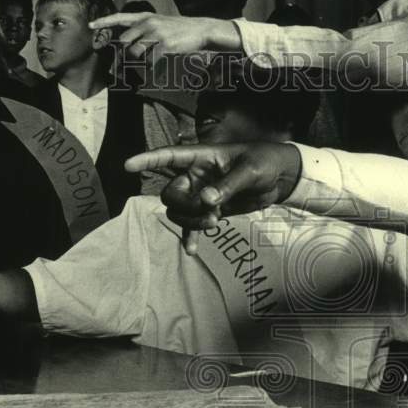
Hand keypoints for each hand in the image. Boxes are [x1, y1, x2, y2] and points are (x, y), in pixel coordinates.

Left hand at [89, 13, 240, 64]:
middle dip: (123, 55)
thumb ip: (144, 30)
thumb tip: (128, 45)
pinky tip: (156, 68)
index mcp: (146, 17)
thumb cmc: (180, 30)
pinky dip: (150, 68)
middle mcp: (149, 23)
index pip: (120, 18)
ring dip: (138, 63)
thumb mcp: (161, 23)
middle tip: (123, 67)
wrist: (202, 30)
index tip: (91, 25)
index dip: (104, 21)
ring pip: (135, 53)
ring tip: (145, 66)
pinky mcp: (165, 45)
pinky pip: (150, 61)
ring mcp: (157, 34)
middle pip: (124, 42)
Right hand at [125, 143, 302, 253]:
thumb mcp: (249, 170)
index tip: (127, 165)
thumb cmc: (264, 163)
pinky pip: (192, 225)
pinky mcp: (210, 210)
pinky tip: (191, 250)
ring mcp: (201, 194)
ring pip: (179, 211)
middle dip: (185, 205)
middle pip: (170, 193)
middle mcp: (195, 175)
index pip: (168, 156)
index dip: (147, 159)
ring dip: (191, 221)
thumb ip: (227, 185)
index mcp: (201, 157)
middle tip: (210, 210)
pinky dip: (191, 236)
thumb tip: (207, 200)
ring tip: (215, 222)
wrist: (279, 178)